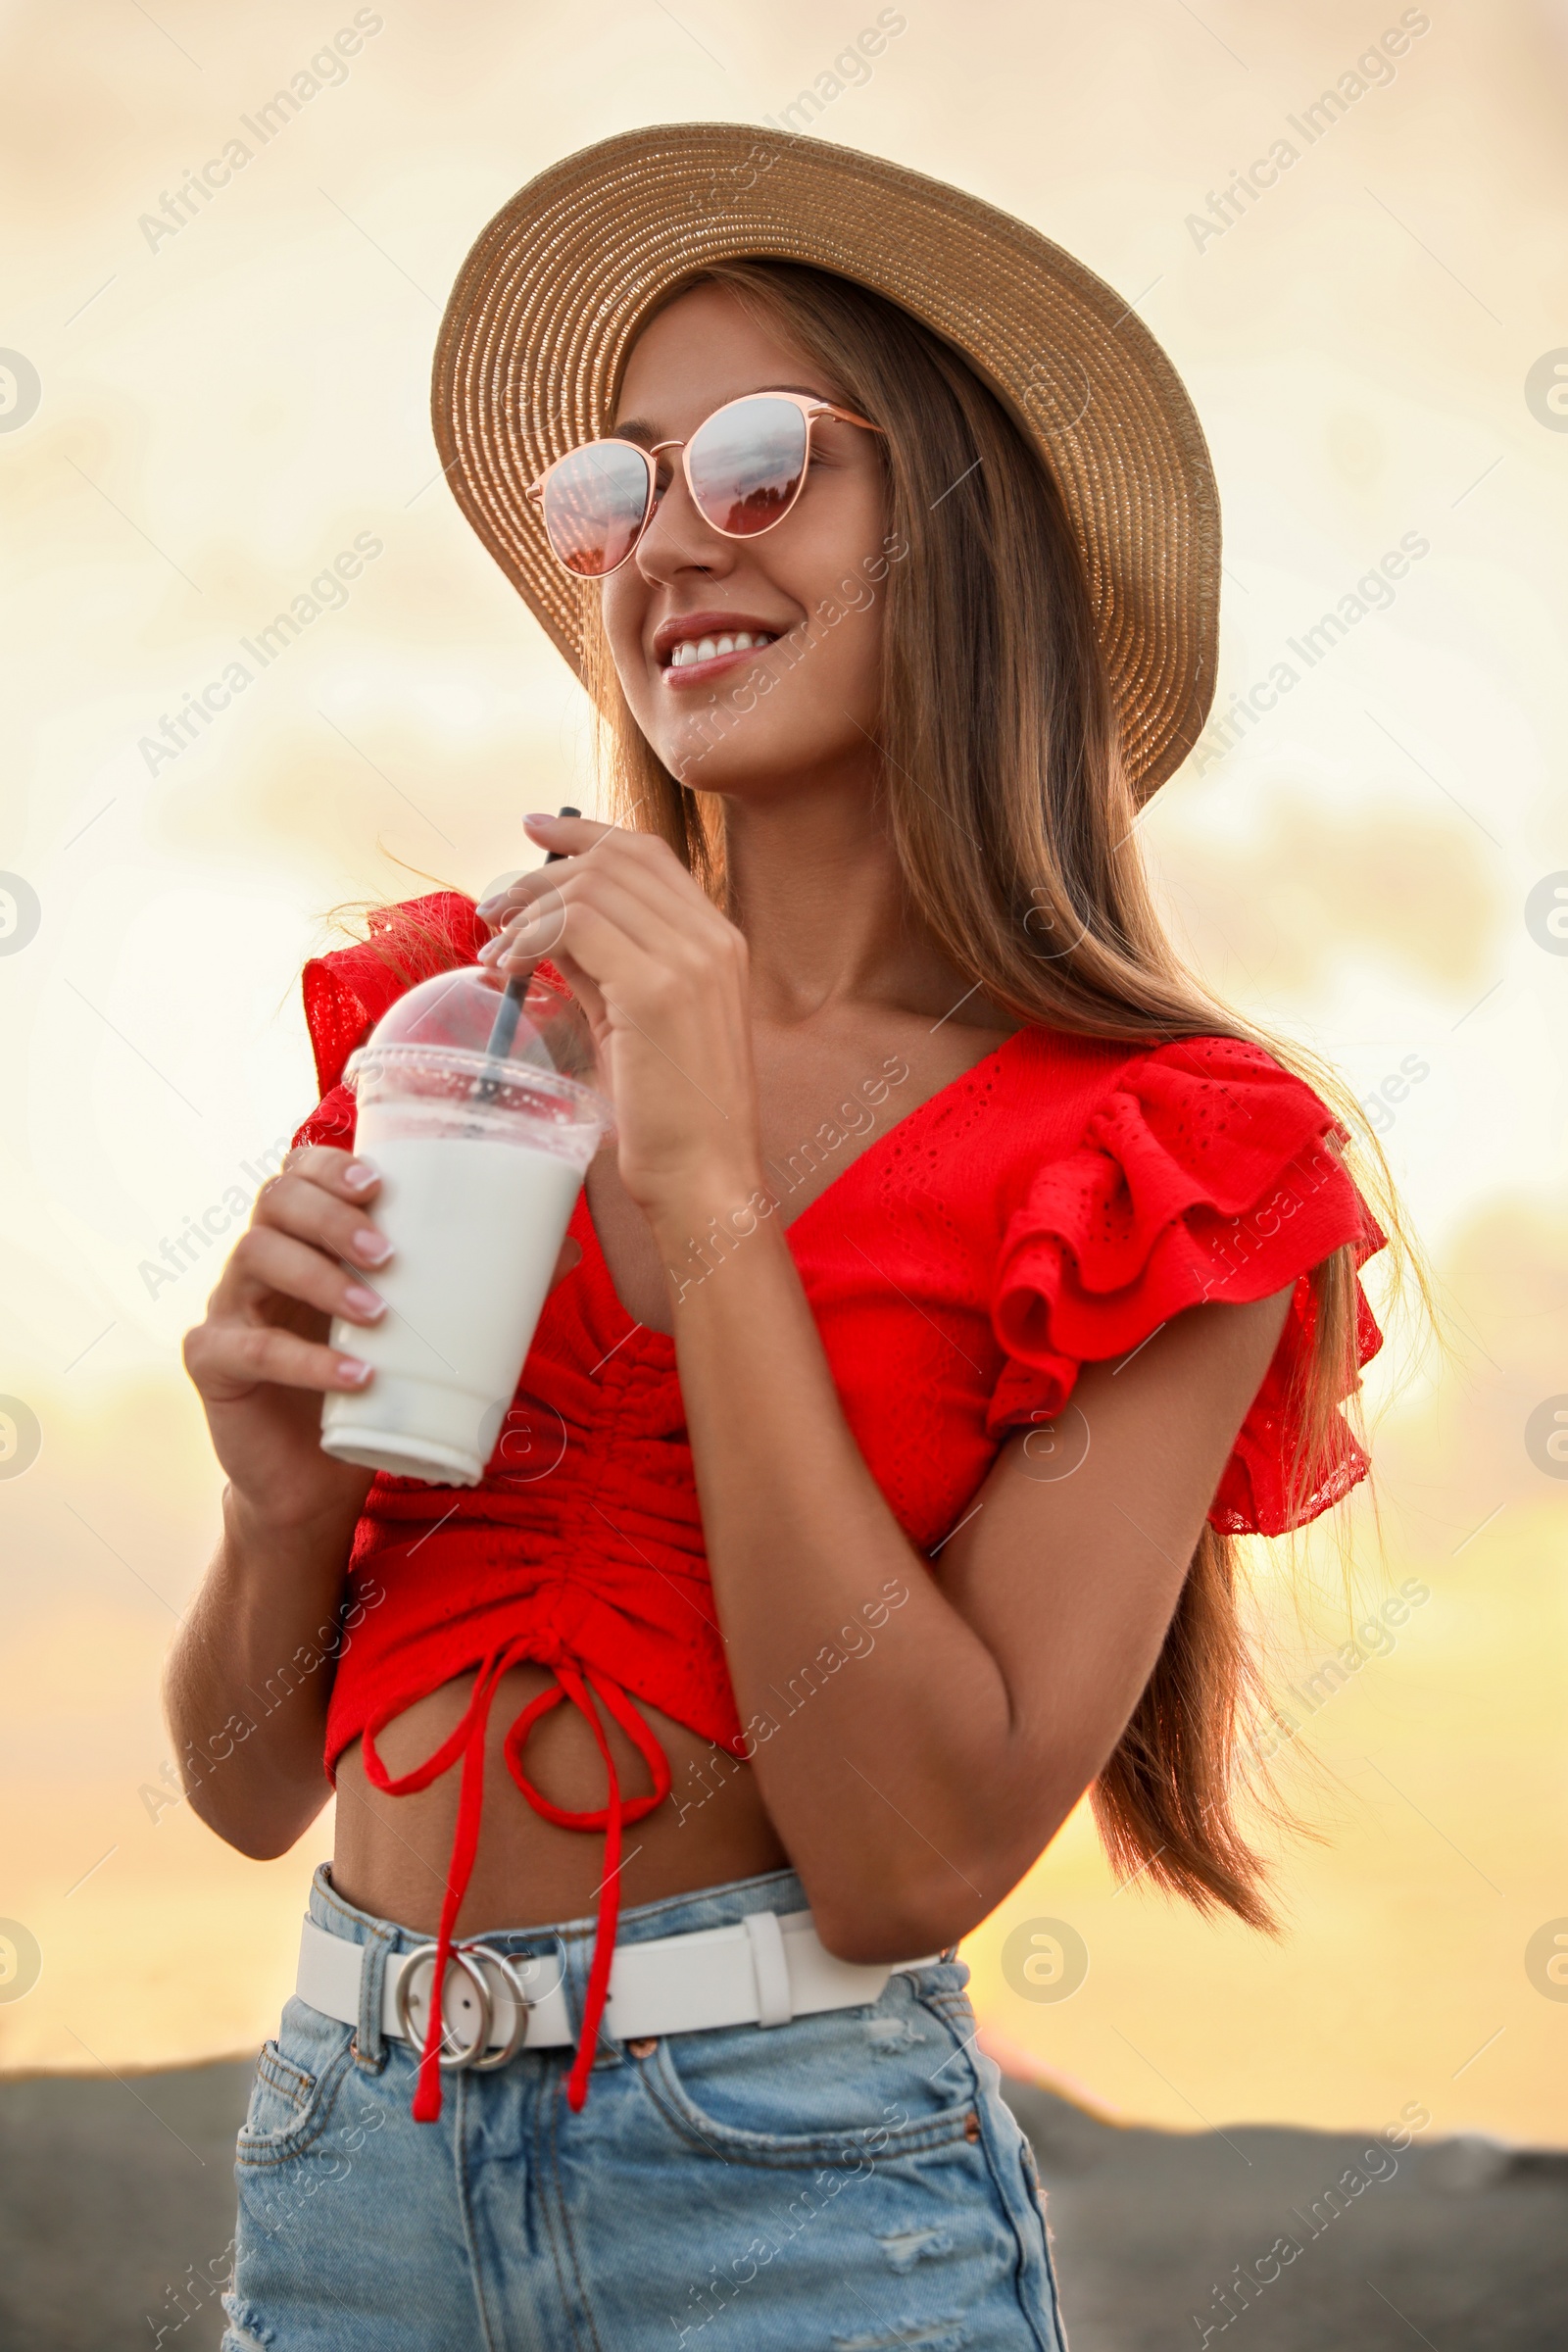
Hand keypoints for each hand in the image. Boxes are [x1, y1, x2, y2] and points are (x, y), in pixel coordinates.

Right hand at [183, 1143, 581, 1525]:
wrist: (315, 1480)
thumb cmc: (369, 1387)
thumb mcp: (421, 1332)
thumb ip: (478, 1288)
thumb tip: (565, 1252)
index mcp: (304, 1238)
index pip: (299, 1172)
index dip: (330, 1166)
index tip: (379, 1181)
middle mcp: (259, 1260)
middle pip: (274, 1202)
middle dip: (332, 1216)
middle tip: (388, 1251)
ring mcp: (228, 1307)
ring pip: (254, 1256)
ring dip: (321, 1277)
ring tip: (378, 1311)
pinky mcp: (213, 1363)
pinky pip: (247, 1347)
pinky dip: (305, 1359)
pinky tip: (355, 1375)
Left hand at [476, 815, 763, 1230]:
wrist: (707, 1179)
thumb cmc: (672, 1119)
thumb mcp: (636, 1023)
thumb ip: (603, 968)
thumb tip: (546, 931)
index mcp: (719, 943)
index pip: (648, 854)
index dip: (586, 832)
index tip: (535, 830)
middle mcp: (713, 940)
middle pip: (615, 859)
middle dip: (540, 874)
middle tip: (493, 910)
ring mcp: (691, 961)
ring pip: (591, 886)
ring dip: (528, 907)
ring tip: (494, 947)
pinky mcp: (657, 989)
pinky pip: (577, 925)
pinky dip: (531, 936)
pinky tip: (508, 967)